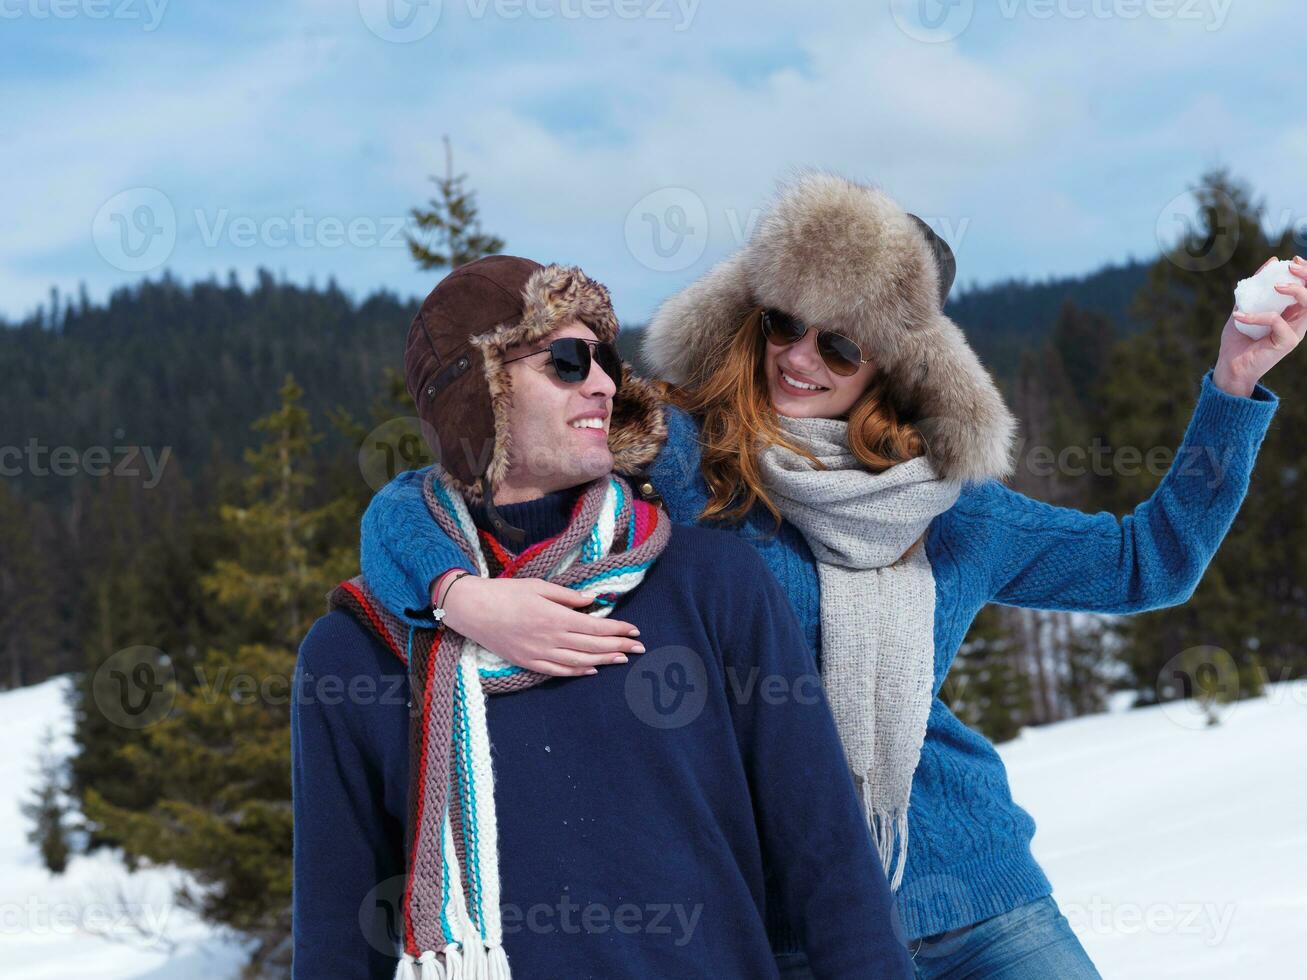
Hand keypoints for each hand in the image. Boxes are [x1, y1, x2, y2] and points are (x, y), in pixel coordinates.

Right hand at [435, 573, 644, 676]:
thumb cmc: (505, 592)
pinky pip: (558, 671)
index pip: (595, 626)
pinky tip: (592, 669)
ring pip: (579, 661)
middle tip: (639, 648)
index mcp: (555, 616)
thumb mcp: (538, 586)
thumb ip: (567, 596)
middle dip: (619, 646)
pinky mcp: (528, 662)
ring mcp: (539, 653)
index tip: (634, 630)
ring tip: (622, 659)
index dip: (617, 630)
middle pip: (592, 645)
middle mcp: (551, 638)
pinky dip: (578, 671)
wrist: (472, 610)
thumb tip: (593, 601)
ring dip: (604, 660)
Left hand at [1219, 255, 1306, 396]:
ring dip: (1295, 290)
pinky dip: (1257, 315)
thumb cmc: (1239, 339)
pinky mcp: (1287, 342)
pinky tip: (1238, 315)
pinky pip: (1276, 320)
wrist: (1230, 366)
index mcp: (1292, 312)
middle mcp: (1298, 321)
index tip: (1292, 260)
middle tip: (1291, 265)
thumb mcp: (1246, 306)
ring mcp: (1295, 332)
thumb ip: (1257, 287)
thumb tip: (1271, 262)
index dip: (1306, 272)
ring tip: (1276, 285)